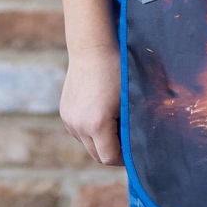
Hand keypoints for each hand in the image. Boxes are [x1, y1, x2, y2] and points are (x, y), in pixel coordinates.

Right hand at [60, 45, 122, 165]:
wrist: (92, 48)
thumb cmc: (118, 69)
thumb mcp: (130, 98)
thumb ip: (133, 124)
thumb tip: (142, 144)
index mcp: (96, 124)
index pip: (109, 158)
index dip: (124, 158)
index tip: (134, 150)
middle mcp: (78, 126)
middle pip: (97, 155)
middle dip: (113, 151)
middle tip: (127, 137)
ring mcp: (69, 120)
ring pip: (87, 144)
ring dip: (100, 140)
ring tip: (115, 120)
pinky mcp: (64, 113)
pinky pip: (79, 131)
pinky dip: (90, 129)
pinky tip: (101, 111)